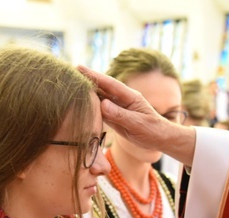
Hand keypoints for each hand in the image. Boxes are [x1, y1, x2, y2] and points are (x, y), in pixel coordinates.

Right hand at [77, 66, 196, 166]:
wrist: (160, 138)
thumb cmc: (152, 130)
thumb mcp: (137, 123)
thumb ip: (120, 114)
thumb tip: (102, 104)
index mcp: (129, 96)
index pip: (109, 84)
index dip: (94, 75)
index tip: (79, 68)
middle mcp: (122, 99)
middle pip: (101, 87)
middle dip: (86, 79)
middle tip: (69, 72)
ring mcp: (117, 107)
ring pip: (99, 98)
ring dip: (86, 92)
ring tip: (70, 85)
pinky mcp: (114, 116)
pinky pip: (100, 110)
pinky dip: (90, 106)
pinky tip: (79, 103)